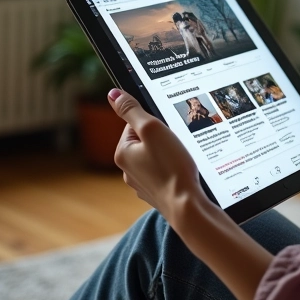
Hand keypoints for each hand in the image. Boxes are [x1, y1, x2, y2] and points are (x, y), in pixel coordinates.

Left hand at [108, 89, 202, 222]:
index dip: (154, 123)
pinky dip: (172, 169)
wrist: (187, 205)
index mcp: (123, 153)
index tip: (167, 131)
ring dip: (168, 154)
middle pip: (145, 141)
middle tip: (176, 145)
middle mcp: (128, 170)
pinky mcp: (156, 192)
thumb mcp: (152, 129)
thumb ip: (132, 110)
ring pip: (155, 157)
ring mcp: (142, 183)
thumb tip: (113, 93)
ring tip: (180, 160)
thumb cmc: (172, 166)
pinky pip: (163, 172)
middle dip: (162, 139)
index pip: (134, 124)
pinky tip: (181, 172)